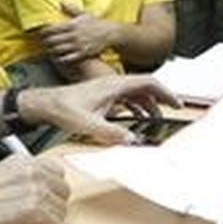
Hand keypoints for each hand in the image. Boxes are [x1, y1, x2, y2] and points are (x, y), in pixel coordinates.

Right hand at [0, 153, 70, 223]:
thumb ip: (24, 178)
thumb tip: (48, 189)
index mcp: (23, 161)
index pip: (58, 173)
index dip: (49, 191)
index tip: (40, 201)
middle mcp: (31, 171)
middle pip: (64, 192)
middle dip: (51, 207)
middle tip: (29, 216)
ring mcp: (33, 190)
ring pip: (61, 211)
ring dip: (46, 222)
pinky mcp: (31, 212)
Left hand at [17, 74, 180, 144]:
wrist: (46, 104)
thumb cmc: (63, 108)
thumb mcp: (88, 124)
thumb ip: (112, 133)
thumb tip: (132, 141)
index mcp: (114, 84)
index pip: (148, 82)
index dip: (165, 92)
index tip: (176, 103)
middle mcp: (114, 83)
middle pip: (145, 86)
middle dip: (161, 98)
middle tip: (173, 110)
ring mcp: (108, 88)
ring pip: (136, 93)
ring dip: (148, 104)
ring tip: (156, 119)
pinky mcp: (103, 95)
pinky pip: (126, 98)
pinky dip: (136, 107)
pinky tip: (137, 119)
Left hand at [39, 3, 119, 64]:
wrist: (110, 34)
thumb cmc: (96, 23)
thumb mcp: (84, 14)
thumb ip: (72, 9)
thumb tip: (61, 2)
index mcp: (72, 25)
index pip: (52, 29)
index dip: (43, 32)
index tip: (39, 33)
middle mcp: (74, 36)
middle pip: (52, 41)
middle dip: (44, 42)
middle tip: (41, 43)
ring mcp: (78, 46)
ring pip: (58, 50)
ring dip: (50, 51)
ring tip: (47, 50)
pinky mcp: (82, 54)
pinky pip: (66, 58)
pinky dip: (59, 58)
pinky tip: (57, 57)